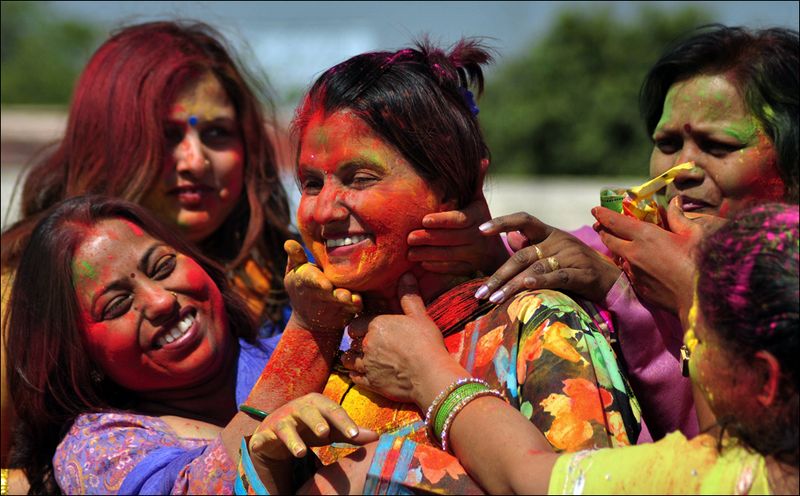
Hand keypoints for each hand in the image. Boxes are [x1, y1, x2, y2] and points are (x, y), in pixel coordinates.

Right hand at [249, 392, 377, 461]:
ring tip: (302, 452)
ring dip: (293, 439)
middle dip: (317, 422)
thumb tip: (377, 436)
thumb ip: (352, 432)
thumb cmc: (310, 429)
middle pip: (309, 412)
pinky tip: (268, 446)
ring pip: (286, 426)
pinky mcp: (266, 432)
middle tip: (326, 433)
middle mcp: (298, 408)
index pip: (333, 411)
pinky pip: (266, 437)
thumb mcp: (332, 431)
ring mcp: (281, 419)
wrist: (277, 434)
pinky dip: (265, 441)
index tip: (355, 435)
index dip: (344, 422)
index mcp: (317, 403)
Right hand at [284, 240, 362, 331]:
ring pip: (342, 303)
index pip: (310, 280)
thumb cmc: (302, 287)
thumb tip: (289, 242)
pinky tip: (361, 302)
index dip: (318, 282)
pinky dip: (356, 306)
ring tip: (355, 299)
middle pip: (329, 294)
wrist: (309, 321)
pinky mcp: (345, 311)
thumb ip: (296, 257)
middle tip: (345, 295)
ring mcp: (332, 304)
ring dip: (348, 301)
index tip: (325, 285)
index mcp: (305, 281)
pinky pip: (352, 309)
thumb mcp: (294, 272)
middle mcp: (319, 295)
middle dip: (337, 294)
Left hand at [342, 273, 456, 405]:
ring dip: (353, 359)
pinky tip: (363, 374)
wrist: (430, 375)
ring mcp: (367, 365)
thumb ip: (409, 297)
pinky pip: (354, 378)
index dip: (360, 327)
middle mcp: (367, 344)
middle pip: (352, 342)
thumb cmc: (427, 343)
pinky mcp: (370, 383)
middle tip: (367, 344)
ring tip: (362, 359)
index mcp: (376, 325)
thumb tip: (406, 275)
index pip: (356, 324)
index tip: (368, 329)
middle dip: (357, 342)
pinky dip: (356, 375)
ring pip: (349, 360)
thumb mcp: (420, 316)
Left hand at [407, 159, 507, 275]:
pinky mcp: (469, 269)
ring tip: (409, 253)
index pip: (459, 220)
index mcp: (478, 217)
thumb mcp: (478, 201)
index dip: (442, 221)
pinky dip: (437, 268)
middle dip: (429, 238)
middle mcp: (478, 237)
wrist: (495, 251)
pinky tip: (421, 264)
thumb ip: (475, 182)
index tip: (424, 220)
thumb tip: (481, 159)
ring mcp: (474, 255)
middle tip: (408, 237)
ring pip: (449, 255)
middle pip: (451, 238)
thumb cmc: (480, 220)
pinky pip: (452, 269)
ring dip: (428, 254)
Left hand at [475, 212, 620, 303]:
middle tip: (481, 292)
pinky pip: (557, 277)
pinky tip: (525, 287)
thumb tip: (508, 239)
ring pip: (535, 268)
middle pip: (522, 254)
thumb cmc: (577, 268)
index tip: (480, 230)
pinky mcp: (582, 273)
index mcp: (550, 233)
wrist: (614, 281)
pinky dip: (540, 282)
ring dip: (512, 285)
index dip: (502, 221)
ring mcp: (571, 256)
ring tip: (495, 299)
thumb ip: (533, 248)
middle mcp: (559, 240)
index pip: (524, 219)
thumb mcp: (554, 254)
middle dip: (499, 275)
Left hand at [591, 197, 725, 314]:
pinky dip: (629, 265)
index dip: (604, 214)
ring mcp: (635, 273)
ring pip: (618, 258)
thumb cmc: (703, 263)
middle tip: (600, 225)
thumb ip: (679, 217)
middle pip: (610, 240)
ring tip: (619, 243)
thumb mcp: (696, 232)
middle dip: (603, 230)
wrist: (703, 300)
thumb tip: (675, 201)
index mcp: (646, 236)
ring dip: (616, 249)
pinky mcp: (640, 288)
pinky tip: (636, 264)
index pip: (615, 222)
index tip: (595, 210)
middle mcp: (634, 254)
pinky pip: (629, 273)